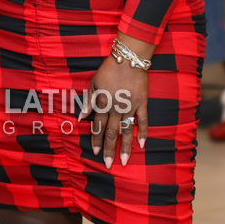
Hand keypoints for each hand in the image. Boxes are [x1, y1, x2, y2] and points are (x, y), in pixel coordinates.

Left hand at [80, 34, 151, 168]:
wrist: (128, 59)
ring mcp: (130, 106)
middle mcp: (115, 108)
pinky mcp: (142, 103)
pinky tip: (142, 145)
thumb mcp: (93, 83)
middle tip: (107, 164)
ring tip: (125, 161)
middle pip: (111, 132)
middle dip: (108, 149)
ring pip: (127, 130)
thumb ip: (88, 101)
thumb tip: (81, 117)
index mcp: (102, 103)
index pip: (98, 126)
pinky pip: (143, 121)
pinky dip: (143, 132)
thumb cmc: (108, 70)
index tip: (94, 153)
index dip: (96, 140)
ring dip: (125, 147)